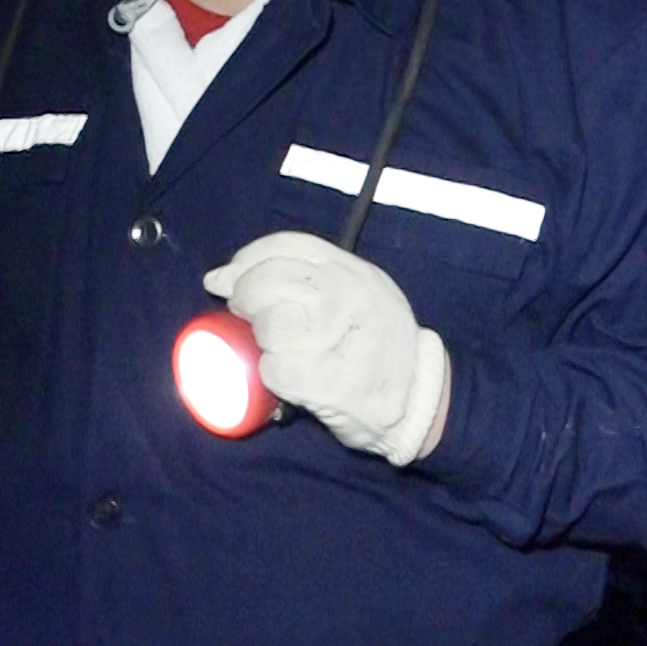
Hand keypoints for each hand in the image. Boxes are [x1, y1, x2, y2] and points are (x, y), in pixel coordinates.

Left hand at [203, 231, 448, 464]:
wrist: (420, 399)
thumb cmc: (382, 345)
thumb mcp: (365, 292)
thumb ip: (320, 277)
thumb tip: (241, 276)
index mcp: (352, 270)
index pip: (287, 246)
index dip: (247, 259)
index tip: (226, 275)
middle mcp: (344, 295)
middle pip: (267, 282)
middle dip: (244, 296)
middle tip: (242, 313)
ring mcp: (333, 337)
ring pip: (268, 326)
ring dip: (262, 341)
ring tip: (278, 351)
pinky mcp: (322, 379)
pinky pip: (273, 369)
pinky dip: (272, 376)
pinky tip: (286, 378)